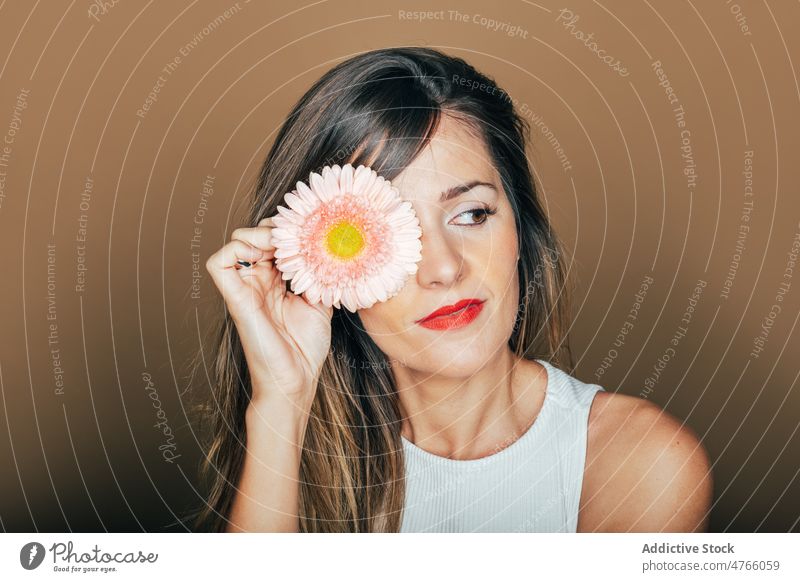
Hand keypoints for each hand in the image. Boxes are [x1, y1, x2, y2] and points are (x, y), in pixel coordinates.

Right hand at [205, 217, 332, 406]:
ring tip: (285, 248)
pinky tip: (267, 257)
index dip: (290, 230)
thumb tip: (327, 246)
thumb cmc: (306, 347)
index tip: (312, 235)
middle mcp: (257, 280)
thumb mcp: (320, 301)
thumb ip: (318, 274)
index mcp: (276, 280)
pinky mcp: (235, 298)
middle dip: (279, 228)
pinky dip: (238, 248)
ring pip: (238, 240)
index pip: (274, 239)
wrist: (296, 379)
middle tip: (301, 238)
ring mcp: (244, 288)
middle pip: (257, 233)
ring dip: (261, 235)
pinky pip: (218, 262)